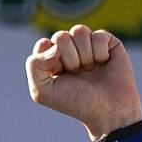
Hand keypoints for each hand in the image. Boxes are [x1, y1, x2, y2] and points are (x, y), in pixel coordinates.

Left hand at [25, 25, 141, 140]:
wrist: (108, 110)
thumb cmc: (75, 102)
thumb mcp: (43, 92)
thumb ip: (34, 66)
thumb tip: (53, 45)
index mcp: (50, 60)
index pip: (43, 44)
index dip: (50, 59)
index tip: (58, 74)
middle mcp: (69, 50)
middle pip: (61, 36)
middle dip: (69, 58)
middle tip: (76, 74)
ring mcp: (88, 45)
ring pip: (79, 31)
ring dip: (84, 55)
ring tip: (89, 70)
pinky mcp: (107, 42)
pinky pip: (99, 35)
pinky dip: (100, 53)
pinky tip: (103, 63)